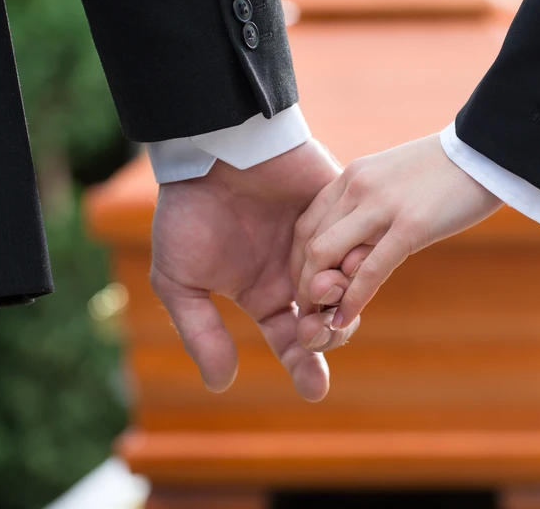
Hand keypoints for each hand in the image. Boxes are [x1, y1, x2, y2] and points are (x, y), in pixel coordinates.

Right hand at [149, 140, 359, 401]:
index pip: (294, 340)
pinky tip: (348, 265)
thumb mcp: (181, 280)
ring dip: (341, 298)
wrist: (210, 149)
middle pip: (329, 320)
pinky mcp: (339, 209)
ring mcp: (322, 242)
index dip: (306, 366)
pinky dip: (356, 258)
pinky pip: (359, 242)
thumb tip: (222, 386)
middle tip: (316, 329)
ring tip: (324, 290)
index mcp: (264, 294)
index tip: (316, 390)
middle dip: (328, 334)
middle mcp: (297, 273)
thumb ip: (201, 332)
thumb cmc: (188, 212)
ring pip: (350, 286)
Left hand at [291, 134, 502, 332]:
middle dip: (303, 283)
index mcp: (352, 176)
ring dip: (318, 294)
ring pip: (326, 255)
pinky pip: (369, 270)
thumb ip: (372, 208)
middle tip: (310, 311)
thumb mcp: (394, 181)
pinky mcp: (411, 226)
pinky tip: (345, 320)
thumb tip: (360, 246)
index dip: (298, 262)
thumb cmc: (446, 172)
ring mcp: (382, 205)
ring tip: (322, 320)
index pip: (306, 224)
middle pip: (308, 243)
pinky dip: (351, 301)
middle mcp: (357, 187)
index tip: (307, 287)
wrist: (485, 151)